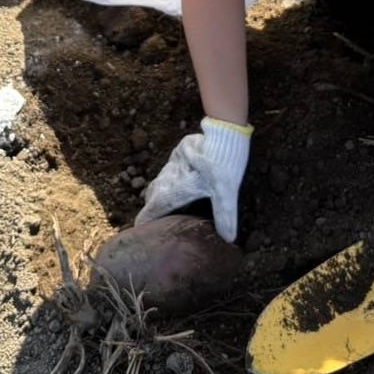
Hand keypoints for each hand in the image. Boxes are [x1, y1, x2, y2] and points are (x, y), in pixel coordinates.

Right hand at [136, 117, 251, 242]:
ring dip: (163, 195)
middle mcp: (166, 178)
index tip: (146, 236)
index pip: (148, 212)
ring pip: (160, 184)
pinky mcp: (178, 155)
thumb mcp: (225, 194)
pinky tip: (184, 187)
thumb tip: (229, 239)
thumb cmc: (222, 165)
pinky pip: (169, 172)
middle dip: (154, 211)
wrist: (222, 134)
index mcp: (171, 191)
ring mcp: (171, 165)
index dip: (145, 226)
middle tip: (162, 224)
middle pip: (152, 199)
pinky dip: (171, 183)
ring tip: (173, 208)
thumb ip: (225, 217)